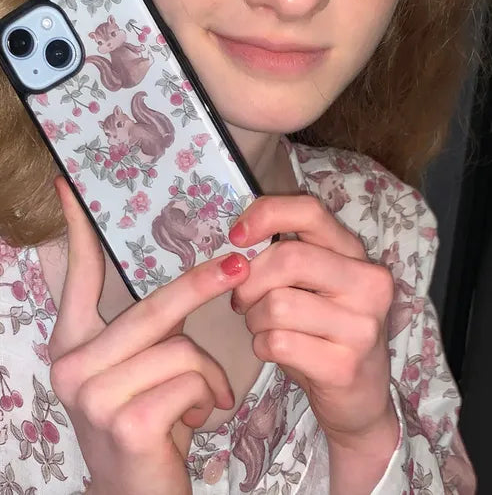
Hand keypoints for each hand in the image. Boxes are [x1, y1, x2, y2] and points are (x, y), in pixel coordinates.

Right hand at [48, 177, 248, 494]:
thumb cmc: (144, 422)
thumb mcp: (135, 369)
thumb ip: (144, 328)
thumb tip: (182, 278)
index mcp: (71, 343)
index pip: (75, 275)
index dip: (77, 229)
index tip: (69, 185)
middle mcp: (71, 364)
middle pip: (151, 307)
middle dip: (202, 285)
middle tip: (239, 264)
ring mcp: (93, 394)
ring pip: (180, 348)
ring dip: (206, 374)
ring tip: (201, 398)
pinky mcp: (125, 423)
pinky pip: (190, 380)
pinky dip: (207, 397)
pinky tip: (195, 419)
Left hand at [228, 195, 397, 450]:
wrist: (360, 396)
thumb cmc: (322, 329)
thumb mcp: (312, 282)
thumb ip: (285, 253)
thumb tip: (238, 238)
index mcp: (355, 252)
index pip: (310, 210)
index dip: (266, 214)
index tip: (237, 236)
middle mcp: (369, 283)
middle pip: (288, 258)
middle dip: (249, 280)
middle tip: (242, 299)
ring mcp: (362, 327)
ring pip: (277, 304)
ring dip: (254, 318)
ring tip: (263, 326)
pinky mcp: (345, 366)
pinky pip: (278, 343)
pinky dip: (262, 346)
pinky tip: (275, 350)